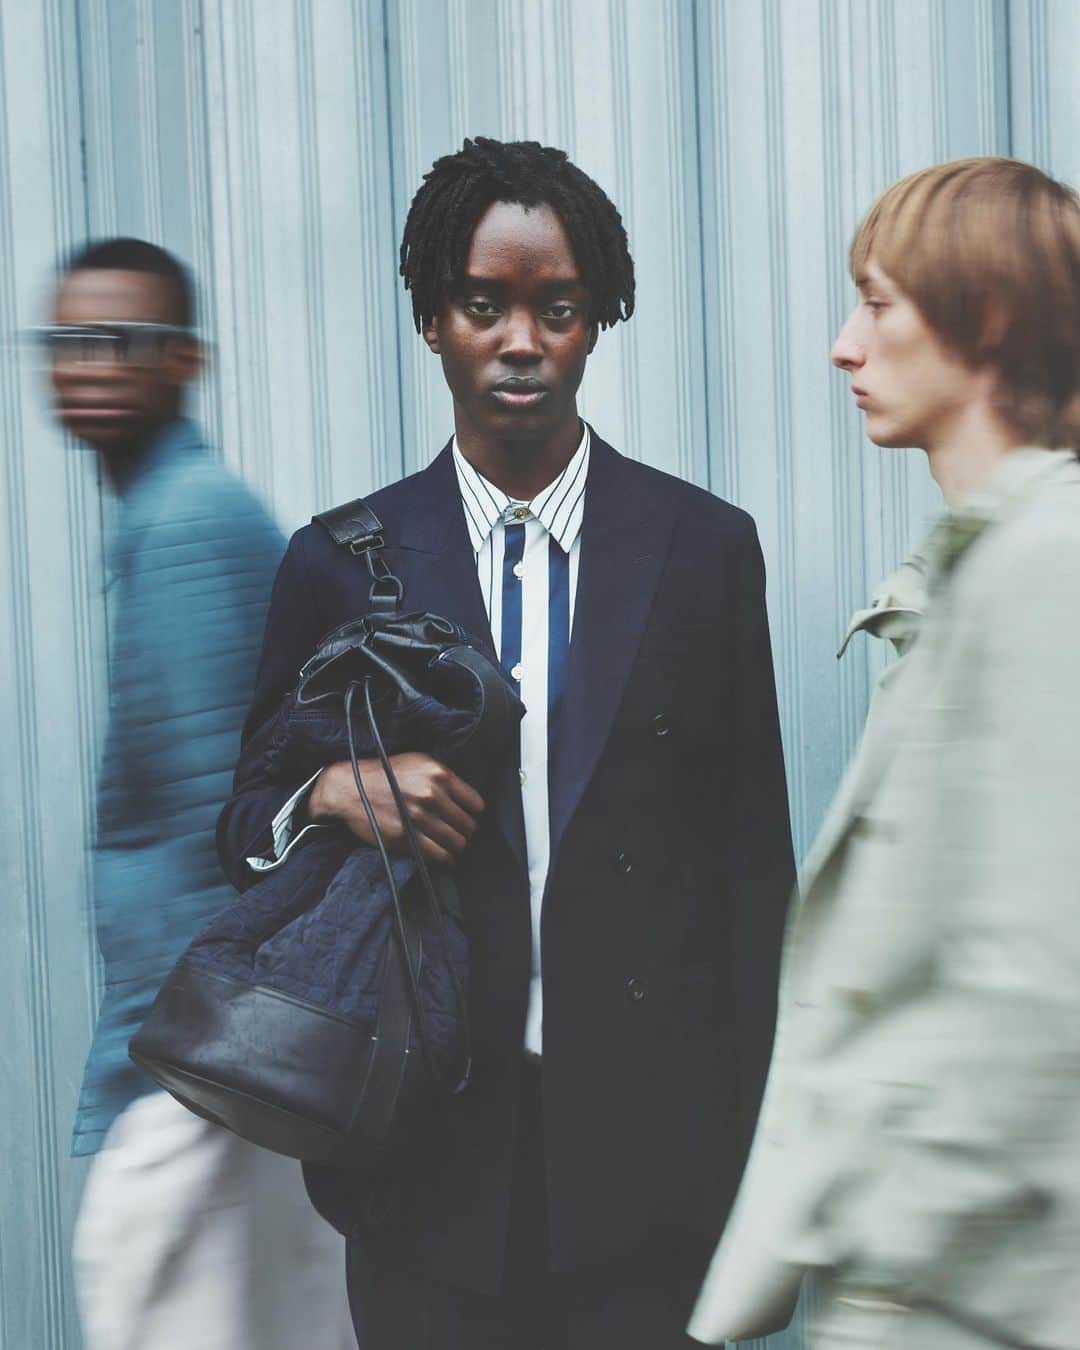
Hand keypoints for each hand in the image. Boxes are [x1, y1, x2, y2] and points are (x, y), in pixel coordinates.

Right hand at [305, 753, 484, 866]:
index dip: (472, 814)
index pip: (476, 804)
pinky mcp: (405, 837)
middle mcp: (431, 795)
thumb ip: (444, 778)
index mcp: (439, 774)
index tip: (465, 818)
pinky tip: (441, 856)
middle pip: (468, 826)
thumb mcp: (418, 762)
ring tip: (449, 846)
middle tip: (456, 834)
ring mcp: (418, 818)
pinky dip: (444, 859)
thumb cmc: (385, 774)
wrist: (348, 786)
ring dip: (455, 847)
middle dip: (464, 832)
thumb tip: (466, 799)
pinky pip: (439, 856)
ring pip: (457, 843)